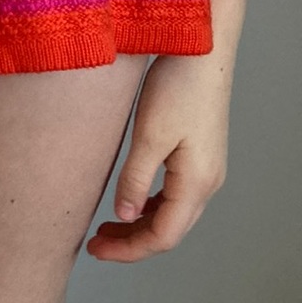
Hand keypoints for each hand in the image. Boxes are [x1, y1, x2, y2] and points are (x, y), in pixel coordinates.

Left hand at [86, 53, 231, 261]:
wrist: (202, 51)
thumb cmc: (177, 87)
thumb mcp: (149, 135)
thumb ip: (135, 178)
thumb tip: (123, 216)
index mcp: (196, 183)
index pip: (162, 236)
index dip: (128, 250)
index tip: (95, 251)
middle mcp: (207, 182)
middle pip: (169, 230)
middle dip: (132, 242)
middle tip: (96, 244)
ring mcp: (205, 168)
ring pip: (172, 213)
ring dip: (140, 224)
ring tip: (107, 227)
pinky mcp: (198, 153)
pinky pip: (175, 193)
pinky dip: (151, 203)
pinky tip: (131, 199)